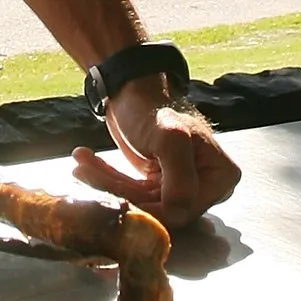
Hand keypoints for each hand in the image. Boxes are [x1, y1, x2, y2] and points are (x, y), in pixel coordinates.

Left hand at [73, 74, 239, 231]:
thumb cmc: (154, 107)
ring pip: (140, 201)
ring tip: (80, 164)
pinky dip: (107, 180)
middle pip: (159, 208)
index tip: (112, 193)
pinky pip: (132, 193)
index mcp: (220, 176)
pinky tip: (85, 166)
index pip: (183, 210)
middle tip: (84, 173)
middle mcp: (207, 186)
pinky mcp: (159, 185)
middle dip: (119, 191)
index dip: (147, 208)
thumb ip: (180, 177)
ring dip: (106, 184)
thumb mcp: (170, 138)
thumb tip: (179, 212)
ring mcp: (183, 186)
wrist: (133, 88)